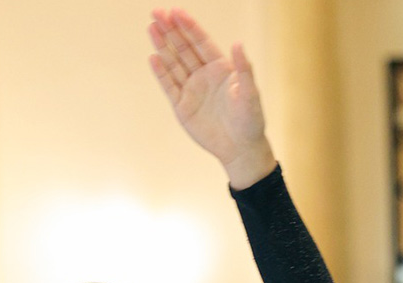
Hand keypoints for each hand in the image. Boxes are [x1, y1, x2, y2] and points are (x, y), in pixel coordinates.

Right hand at [148, 8, 276, 187]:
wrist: (241, 149)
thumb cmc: (250, 120)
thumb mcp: (250, 93)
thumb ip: (244, 69)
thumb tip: (238, 43)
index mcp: (221, 69)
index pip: (202, 43)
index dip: (189, 27)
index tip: (176, 11)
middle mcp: (204, 76)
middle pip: (184, 48)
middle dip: (171, 30)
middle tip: (156, 11)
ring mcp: (192, 89)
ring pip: (174, 63)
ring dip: (162, 45)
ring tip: (151, 27)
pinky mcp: (182, 105)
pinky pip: (169, 85)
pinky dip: (161, 72)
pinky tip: (153, 57)